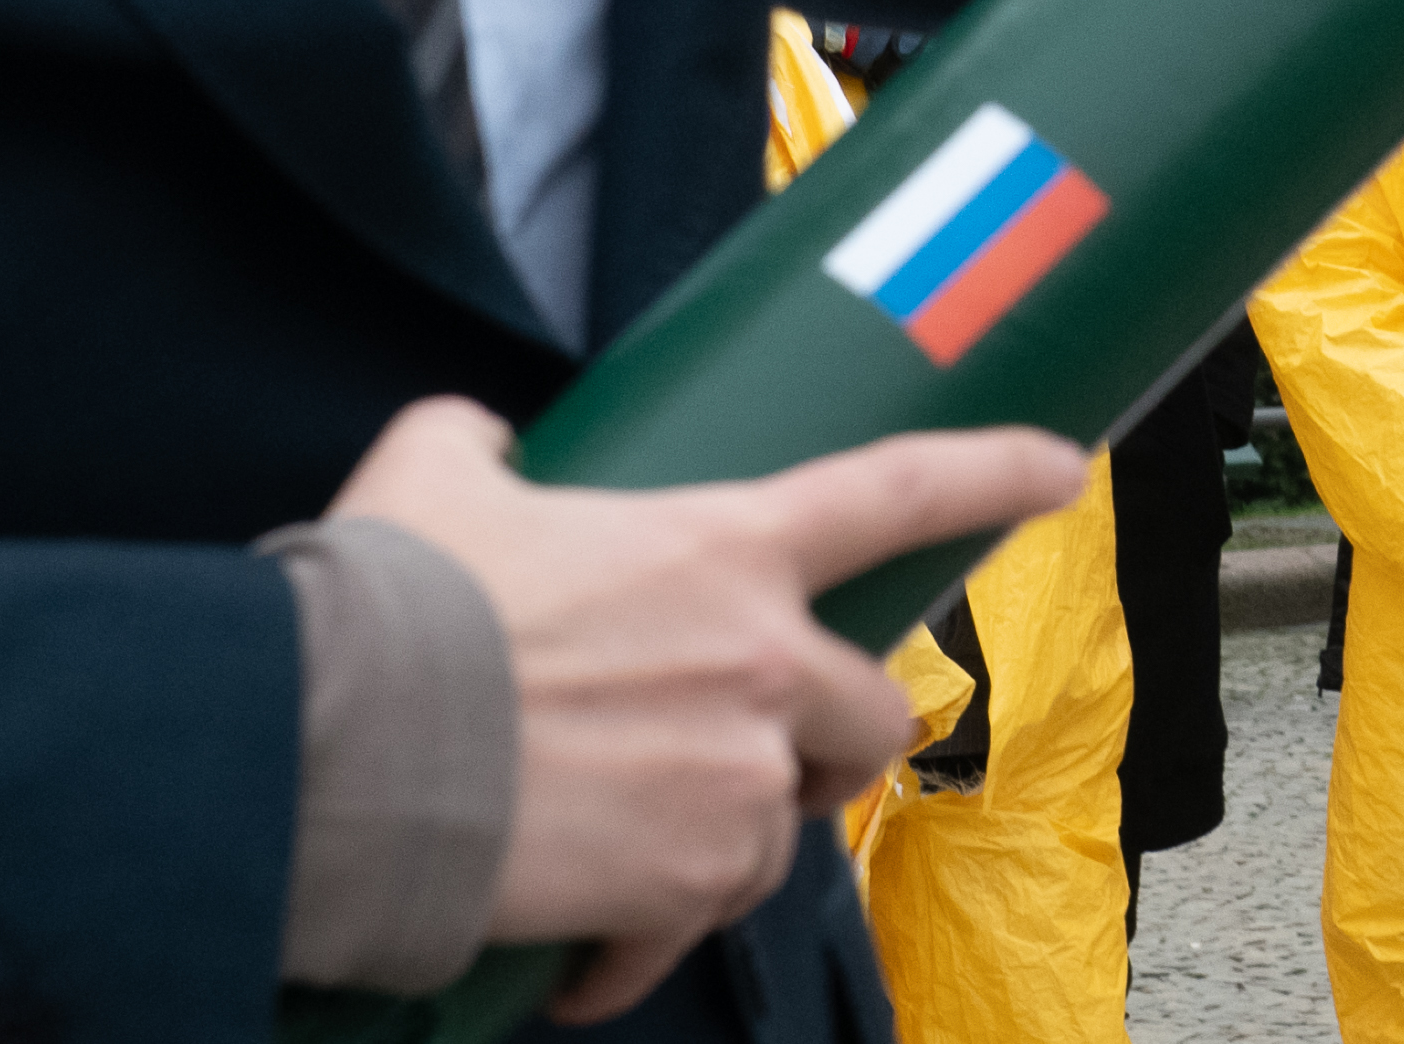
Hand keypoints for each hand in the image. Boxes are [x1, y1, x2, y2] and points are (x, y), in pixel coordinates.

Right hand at [325, 398, 1083, 1023]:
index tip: (1061, 468)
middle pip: (869, 710)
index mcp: (722, 545)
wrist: (343, 741)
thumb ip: (483, 445)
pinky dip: (643, 948)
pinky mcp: (691, 877)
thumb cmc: (391, 601)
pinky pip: (698, 924)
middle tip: (765, 760)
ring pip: (787, 827)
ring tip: (631, 853)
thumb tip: (483, 444)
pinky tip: (585, 958)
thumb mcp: (437, 472)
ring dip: (726, 845)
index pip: (894, 489)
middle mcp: (759, 658)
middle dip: (834, 743)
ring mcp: (736, 773)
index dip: (991, 471)